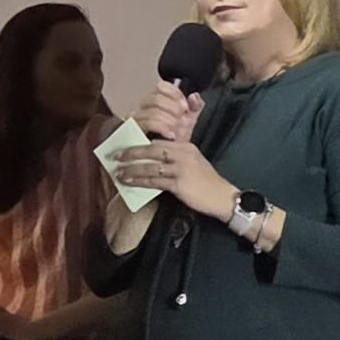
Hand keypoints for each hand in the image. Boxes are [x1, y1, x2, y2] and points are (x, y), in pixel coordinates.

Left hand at [114, 140, 235, 221]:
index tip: (127, 147)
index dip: (141, 144)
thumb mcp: (194, 162)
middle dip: (131, 153)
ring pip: (150, 166)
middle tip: (116, 156)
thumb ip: (177, 157)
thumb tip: (154, 160)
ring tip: (119, 173)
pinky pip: (154, 181)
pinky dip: (139, 181)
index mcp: (186, 146)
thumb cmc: (207, 182)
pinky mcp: (179, 184)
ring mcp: (181, 169)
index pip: (159, 142)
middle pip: (151, 150)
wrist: (222, 197)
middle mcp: (183, 154)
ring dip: (131, 169)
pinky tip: (130, 183)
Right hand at [130, 82, 204, 145]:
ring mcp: (136, 118)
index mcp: (157, 101)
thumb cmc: (174, 140)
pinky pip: (146, 123)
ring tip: (179, 130)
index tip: (187, 107)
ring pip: (152, 111)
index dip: (174, 93)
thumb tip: (194, 96)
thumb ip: (194, 108)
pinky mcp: (132, 131)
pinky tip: (172, 135)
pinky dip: (162, 128)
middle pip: (155, 98)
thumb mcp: (188, 122)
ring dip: (169, 120)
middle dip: (173, 108)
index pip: (161, 86)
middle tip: (184, 120)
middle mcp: (143, 107)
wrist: (165, 161)